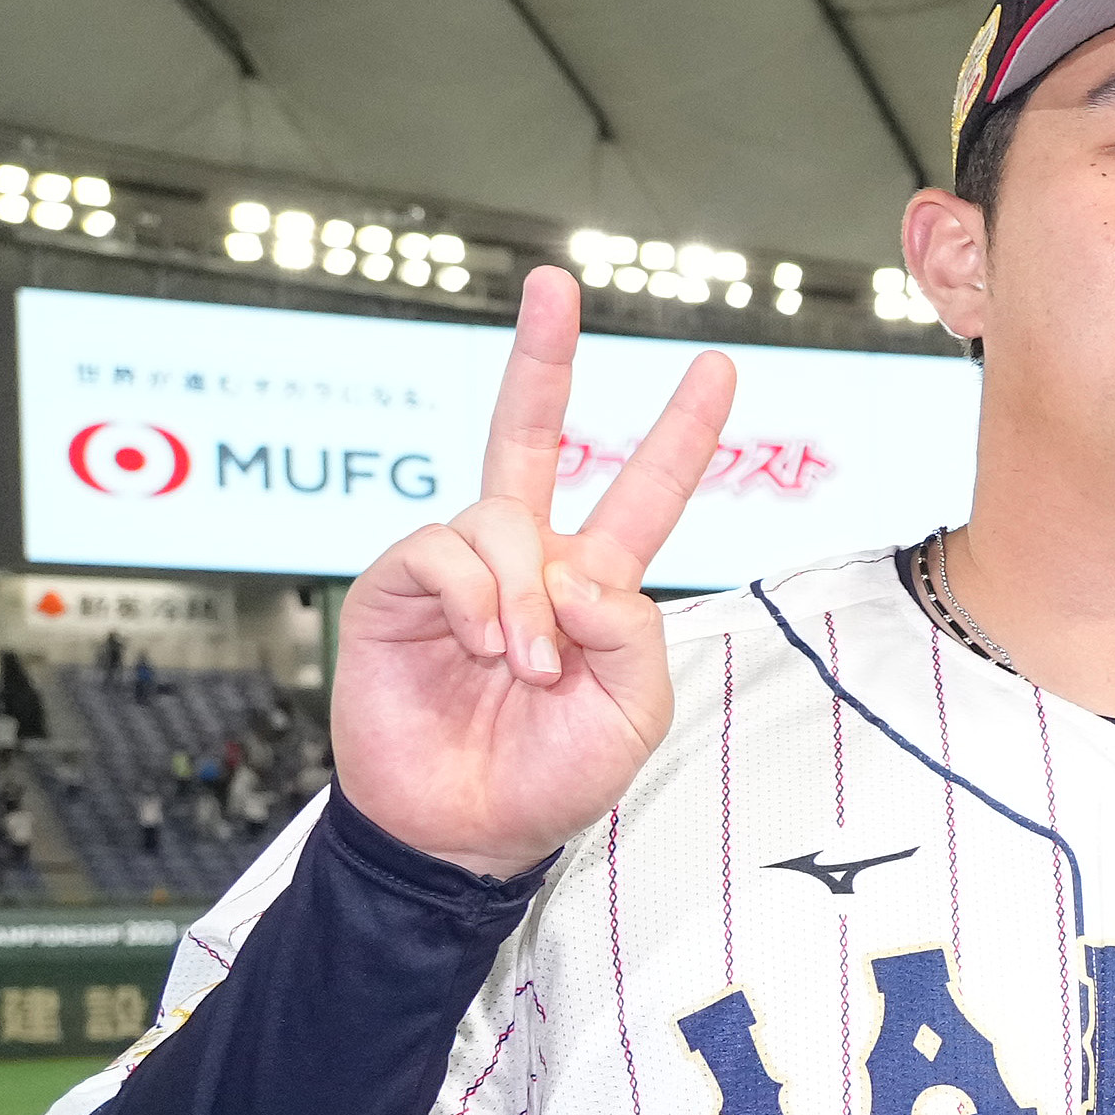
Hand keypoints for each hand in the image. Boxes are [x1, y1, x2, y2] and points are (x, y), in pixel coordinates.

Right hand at [333, 267, 728, 877]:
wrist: (467, 828)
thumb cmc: (551, 774)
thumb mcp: (634, 711)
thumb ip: (634, 634)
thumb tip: (579, 571)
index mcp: (595, 583)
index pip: (642, 491)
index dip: (679, 432)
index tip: (717, 367)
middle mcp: (526, 561)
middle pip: (531, 435)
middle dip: (542, 356)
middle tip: (556, 285)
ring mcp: (461, 569)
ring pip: (500, 520)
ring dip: (524, 599)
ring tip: (525, 667)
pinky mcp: (397, 589)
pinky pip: (443, 552)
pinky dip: (477, 598)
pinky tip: (487, 646)